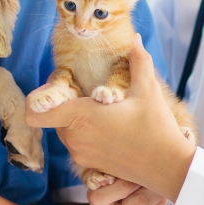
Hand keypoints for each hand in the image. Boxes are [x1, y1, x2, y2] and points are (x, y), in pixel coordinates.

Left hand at [25, 36, 194, 200]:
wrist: (168, 167)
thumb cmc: (156, 126)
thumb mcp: (148, 89)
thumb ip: (137, 60)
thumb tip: (134, 38)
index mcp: (80, 117)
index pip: (35, 112)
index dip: (40, 98)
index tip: (61, 89)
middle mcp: (74, 138)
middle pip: (52, 116)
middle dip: (66, 105)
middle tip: (91, 95)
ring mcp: (80, 154)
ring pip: (64, 130)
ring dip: (77, 120)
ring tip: (104, 112)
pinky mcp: (88, 166)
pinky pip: (76, 145)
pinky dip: (86, 135)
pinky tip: (110, 129)